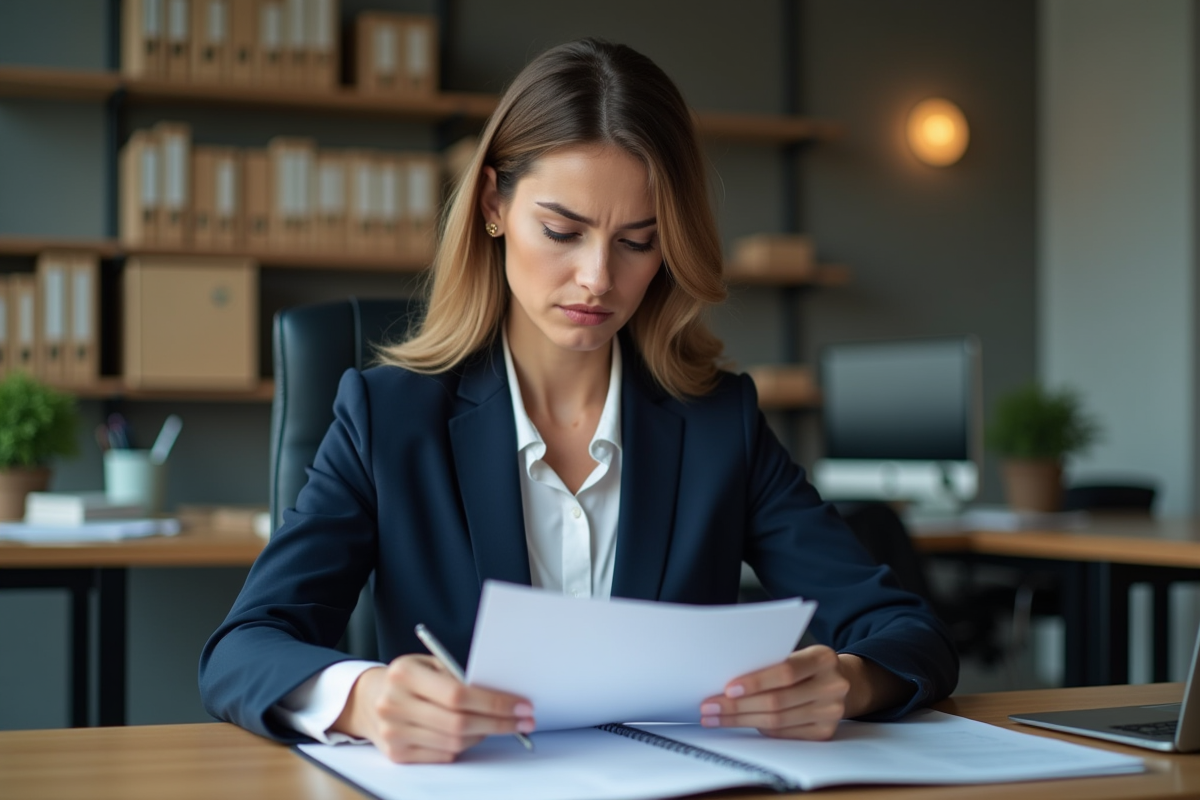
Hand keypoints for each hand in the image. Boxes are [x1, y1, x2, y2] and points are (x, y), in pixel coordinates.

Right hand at [332, 655, 534, 762]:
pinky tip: (475, 734)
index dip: (494, 703)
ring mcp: (393, 733)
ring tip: (501, 725)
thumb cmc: (409, 678)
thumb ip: (458, 677)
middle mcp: (394, 704)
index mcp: (404, 674)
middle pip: (458, 723)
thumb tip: (503, 696)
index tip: (521, 706)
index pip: (458, 695)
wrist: (369, 699)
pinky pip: (443, 755)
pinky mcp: (397, 754)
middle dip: (498, 723)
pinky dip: (464, 746)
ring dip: (485, 735)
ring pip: (454, 743)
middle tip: (523, 721)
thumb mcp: (429, 664)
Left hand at [698, 645, 849, 739]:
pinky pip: (784, 734)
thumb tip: (727, 681)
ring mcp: (831, 712)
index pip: (786, 672)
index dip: (756, 682)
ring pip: (777, 722)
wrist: (842, 681)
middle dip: (737, 706)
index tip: (727, 688)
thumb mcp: (797, 654)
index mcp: (823, 659)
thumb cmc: (807, 665)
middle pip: (777, 701)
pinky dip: (758, 728)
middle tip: (710, 707)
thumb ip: (771, 663)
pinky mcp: (824, 732)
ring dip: (740, 720)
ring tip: (715, 718)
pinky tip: (739, 723)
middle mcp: (832, 686)